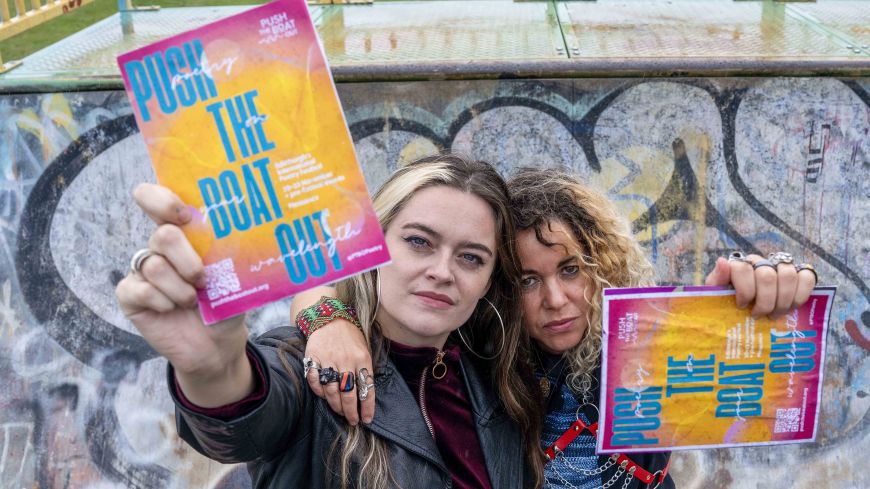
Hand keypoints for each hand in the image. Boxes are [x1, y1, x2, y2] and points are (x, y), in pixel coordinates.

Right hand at [115, 183, 251, 406]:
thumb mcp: (235, 274)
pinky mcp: (130, 295)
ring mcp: (142, 270)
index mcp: (183, 232)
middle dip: (188, 259)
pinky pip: (138, 289)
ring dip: (180, 289)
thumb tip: (243, 228)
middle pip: (163, 234)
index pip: (157, 198)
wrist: (218, 343)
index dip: (163, 199)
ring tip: (193, 301)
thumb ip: (230, 250)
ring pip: (153, 265)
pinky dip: (162, 301)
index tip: (185, 215)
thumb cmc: (227, 302)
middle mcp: (159, 246)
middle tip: (203, 278)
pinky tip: (172, 310)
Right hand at [300, 314, 374, 424]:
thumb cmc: (351, 336)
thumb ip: (366, 369)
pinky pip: (315, 381)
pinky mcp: (313, 358)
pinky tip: (325, 397)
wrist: (330, 316)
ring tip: (341, 413)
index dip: (367, 407)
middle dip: (351, 412)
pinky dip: (319, 392)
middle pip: (348, 393)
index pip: (367, 388)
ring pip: (331, 391)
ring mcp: (328, 359)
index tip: (367, 419)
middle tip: (353, 421)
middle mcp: (346, 360)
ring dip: (336, 406)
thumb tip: (367, 394)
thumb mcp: (365, 349)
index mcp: (362, 358)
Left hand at [704, 252, 816, 317]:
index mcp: (739, 265)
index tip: (741, 305)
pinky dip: (801, 294)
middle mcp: (760, 262)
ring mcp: (779, 267)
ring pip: (788, 275)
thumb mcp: (716, 294)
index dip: (744, 289)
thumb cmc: (727, 303)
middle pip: (767, 275)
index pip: (743, 268)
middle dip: (764, 301)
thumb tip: (722, 261)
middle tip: (758, 315)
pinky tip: (792, 307)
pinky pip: (807, 277)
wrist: (739, 312)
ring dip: (782, 300)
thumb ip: (717, 279)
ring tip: (774, 315)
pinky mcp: (798, 275)